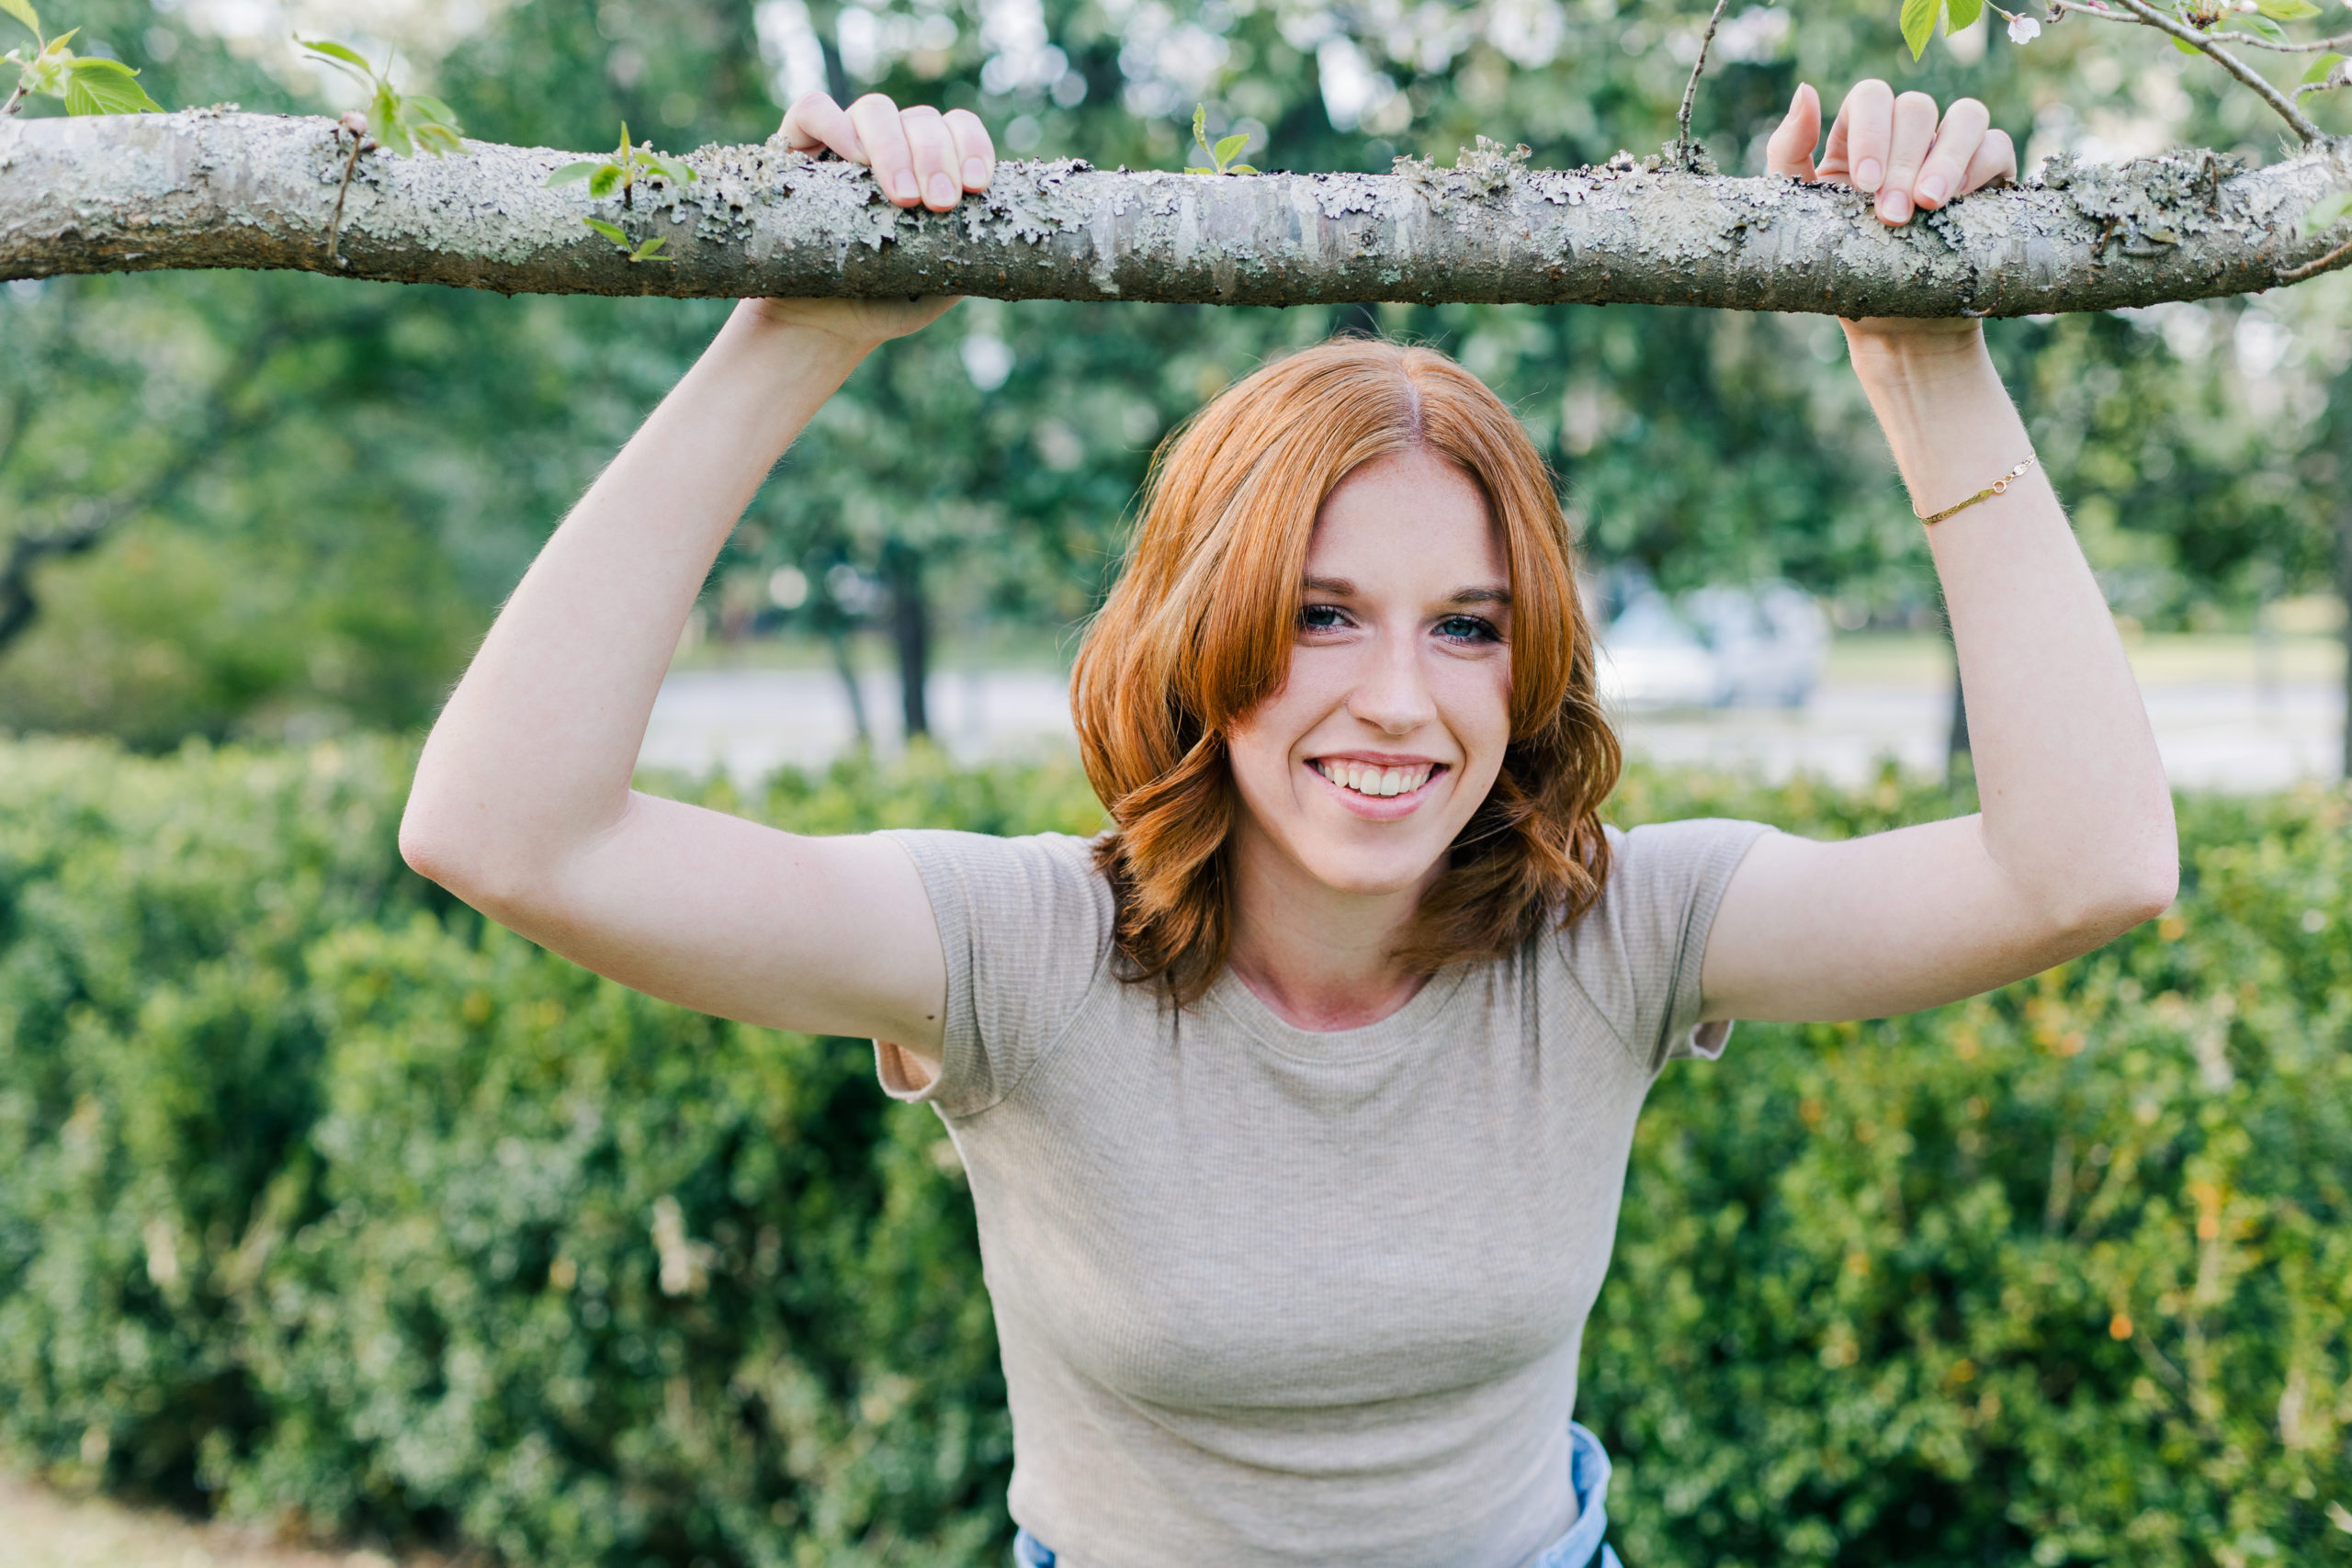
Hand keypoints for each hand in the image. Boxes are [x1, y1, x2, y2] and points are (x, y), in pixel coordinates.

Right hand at [745, 92, 997, 344]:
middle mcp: (891, 147)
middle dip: (937, 157)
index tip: (976, 186)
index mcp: (931, 167)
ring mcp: (843, 143)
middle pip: (922, 119)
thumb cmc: (886, 302)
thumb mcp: (941, 281)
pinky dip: (835, 123)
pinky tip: (853, 159)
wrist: (820, 328)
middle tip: (939, 202)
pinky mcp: (795, 149)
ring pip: (876, 110)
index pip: (959, 129)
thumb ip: (970, 251)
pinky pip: (812, 109)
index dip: (973, 147)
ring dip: (895, 148)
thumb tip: (998, 230)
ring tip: (903, 197)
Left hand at [1766, 82, 2016, 351]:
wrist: (1893, 327)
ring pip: (1966, 115)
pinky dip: (1980, 167)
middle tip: (1892, 216)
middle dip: (1904, 160)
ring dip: (1947, 157)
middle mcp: (1908, 137)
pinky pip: (1997, 146)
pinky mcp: (1988, 176)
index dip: (1872, 131)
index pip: (1871, 98)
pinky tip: (1960, 204)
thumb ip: (1789, 152)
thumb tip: (1805, 90)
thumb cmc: (1842, 269)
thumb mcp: (1801, 215)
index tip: (1865, 186)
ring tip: (1929, 205)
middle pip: (1916, 107)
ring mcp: (1951, 152)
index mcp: (1861, 138)